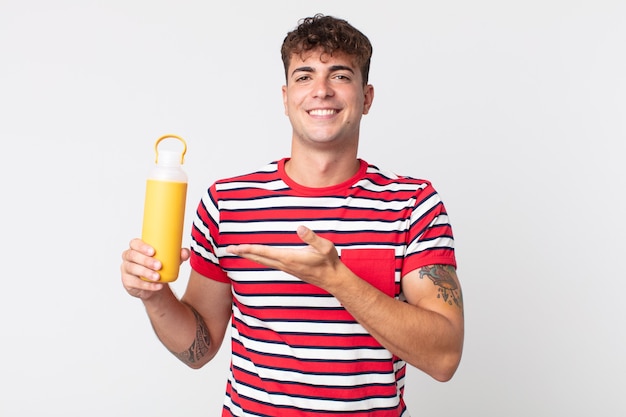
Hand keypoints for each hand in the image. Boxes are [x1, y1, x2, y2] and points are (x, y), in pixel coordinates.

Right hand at [120, 238, 189, 299]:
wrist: (156, 284)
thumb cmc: (161, 267)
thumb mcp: (171, 260)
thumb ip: (179, 255)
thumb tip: (185, 253)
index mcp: (137, 248)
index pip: (134, 243)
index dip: (141, 246)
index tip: (153, 251)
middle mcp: (128, 257)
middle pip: (132, 256)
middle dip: (145, 260)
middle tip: (159, 265)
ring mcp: (126, 270)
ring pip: (132, 269)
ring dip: (146, 273)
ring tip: (158, 277)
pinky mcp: (127, 282)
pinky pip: (134, 283)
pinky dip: (147, 285)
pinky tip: (157, 286)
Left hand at [226, 226, 342, 290]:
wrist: (333, 279)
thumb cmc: (329, 262)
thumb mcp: (324, 247)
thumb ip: (311, 237)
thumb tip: (300, 228)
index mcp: (290, 258)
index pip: (265, 252)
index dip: (250, 249)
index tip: (237, 247)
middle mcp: (285, 264)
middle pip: (259, 258)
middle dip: (244, 253)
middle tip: (229, 249)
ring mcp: (286, 268)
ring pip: (263, 261)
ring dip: (249, 256)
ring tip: (238, 251)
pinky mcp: (289, 268)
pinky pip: (269, 263)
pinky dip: (259, 259)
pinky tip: (257, 256)